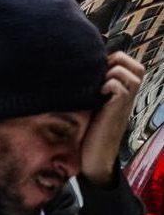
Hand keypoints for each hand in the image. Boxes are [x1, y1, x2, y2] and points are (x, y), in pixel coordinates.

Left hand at [80, 51, 143, 185]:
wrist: (93, 156)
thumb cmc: (88, 127)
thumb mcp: (91, 101)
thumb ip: (92, 85)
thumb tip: (78, 64)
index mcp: (121, 91)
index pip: (131, 64)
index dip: (116, 58)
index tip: (99, 68)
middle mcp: (126, 96)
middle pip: (136, 67)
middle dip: (117, 63)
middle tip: (101, 74)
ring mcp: (124, 104)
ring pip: (131, 74)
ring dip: (113, 73)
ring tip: (99, 85)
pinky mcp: (117, 111)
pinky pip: (120, 88)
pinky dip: (109, 86)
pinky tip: (98, 95)